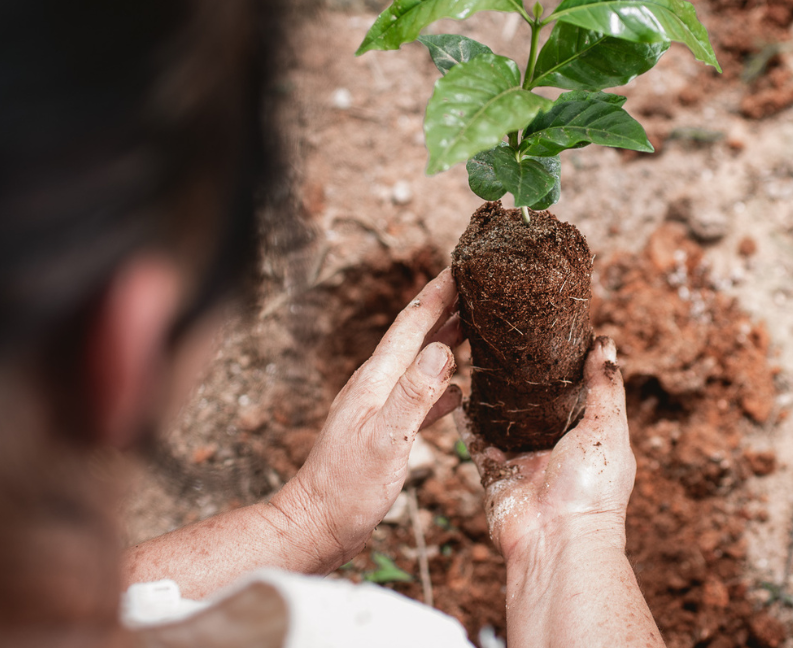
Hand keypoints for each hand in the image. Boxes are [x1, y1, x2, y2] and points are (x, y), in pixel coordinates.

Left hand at [269, 269, 462, 572]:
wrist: (316, 525)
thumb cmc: (347, 489)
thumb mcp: (386, 440)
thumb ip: (414, 395)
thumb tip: (442, 347)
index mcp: (376, 380)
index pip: (410, 324)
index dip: (436, 294)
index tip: (461, 266)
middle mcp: (375, 386)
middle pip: (414, 336)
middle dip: (444, 308)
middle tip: (477, 287)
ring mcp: (377, 407)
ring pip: (418, 363)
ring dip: (444, 342)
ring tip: (473, 326)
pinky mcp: (383, 431)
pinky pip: (417, 396)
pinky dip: (440, 385)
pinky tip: (458, 388)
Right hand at [464, 337, 633, 561]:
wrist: (556, 541)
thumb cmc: (591, 488)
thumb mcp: (607, 427)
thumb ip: (604, 386)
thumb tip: (605, 344)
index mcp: (587, 436)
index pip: (576, 393)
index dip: (566, 365)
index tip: (551, 331)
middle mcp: (555, 447)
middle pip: (536, 405)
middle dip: (524, 377)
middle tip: (509, 338)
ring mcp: (523, 460)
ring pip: (503, 420)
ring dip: (493, 395)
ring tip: (481, 357)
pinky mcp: (495, 473)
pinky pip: (476, 442)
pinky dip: (466, 420)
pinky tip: (456, 393)